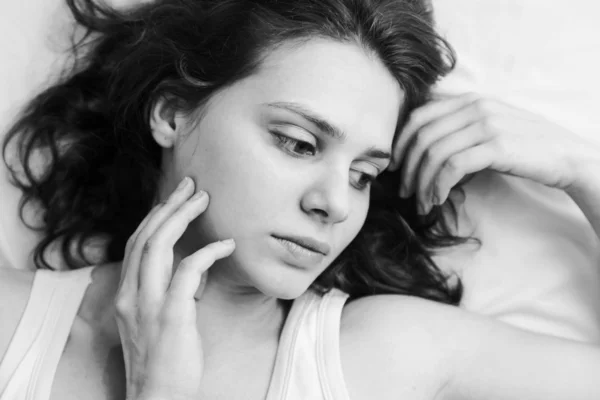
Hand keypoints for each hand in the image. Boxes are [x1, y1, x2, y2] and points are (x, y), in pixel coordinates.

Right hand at [114, 177, 234, 399]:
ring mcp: (148, 304)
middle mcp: (131, 294)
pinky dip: (208, 252)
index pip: (136, 243)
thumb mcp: (158, 319)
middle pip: (145, 236)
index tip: (174, 198)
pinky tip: (227, 245)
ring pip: (158, 245)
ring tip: (203, 200)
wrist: (157, 397)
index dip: (155, 216)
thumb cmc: (164, 360)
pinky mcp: (171, 315)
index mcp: (127, 294)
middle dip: (168, 206)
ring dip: (181, 217)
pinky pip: (188, 271)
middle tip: (190, 186)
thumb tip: (195, 267)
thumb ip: (171, 290)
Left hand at [389, 93, 599, 213]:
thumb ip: (458, 130)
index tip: (393, 167)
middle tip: (402, 191)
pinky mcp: (497, 146)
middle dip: (406, 167)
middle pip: (422, 136)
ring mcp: (486, 124)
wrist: (568, 155)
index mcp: (469, 100)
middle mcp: (475, 107)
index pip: (419, 116)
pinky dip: (438, 185)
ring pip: (434, 152)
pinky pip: (453, 166)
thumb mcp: (487, 129)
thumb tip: (422, 152)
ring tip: (420, 202)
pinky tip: (436, 200)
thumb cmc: (523, 147)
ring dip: (421, 182)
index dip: (400, 143)